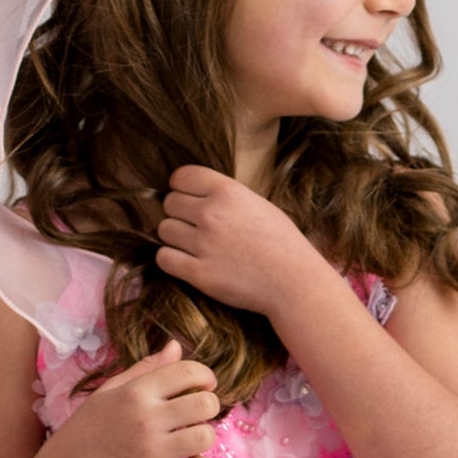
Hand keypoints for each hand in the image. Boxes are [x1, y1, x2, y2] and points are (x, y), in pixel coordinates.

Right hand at [49, 345, 221, 457]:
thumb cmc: (89, 428)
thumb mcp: (110, 391)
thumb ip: (145, 369)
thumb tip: (175, 346)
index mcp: (135, 393)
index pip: (188, 371)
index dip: (204, 375)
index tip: (203, 385)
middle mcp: (145, 420)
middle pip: (205, 404)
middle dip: (207, 405)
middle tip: (195, 414)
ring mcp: (150, 453)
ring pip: (206, 437)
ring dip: (203, 436)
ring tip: (189, 438)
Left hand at [154, 166, 330, 321]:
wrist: (293, 281)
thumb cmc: (281, 242)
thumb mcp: (257, 204)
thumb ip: (225, 196)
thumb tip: (194, 195)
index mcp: (228, 191)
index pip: (181, 176)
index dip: (181, 187)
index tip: (188, 197)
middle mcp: (211, 213)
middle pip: (169, 203)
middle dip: (179, 213)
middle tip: (195, 226)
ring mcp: (203, 244)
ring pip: (164, 230)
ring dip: (174, 237)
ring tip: (193, 245)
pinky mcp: (198, 273)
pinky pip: (164, 258)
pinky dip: (172, 260)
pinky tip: (188, 262)